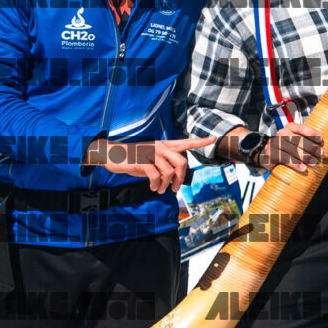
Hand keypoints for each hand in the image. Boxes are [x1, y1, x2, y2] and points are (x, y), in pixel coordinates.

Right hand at [95, 136, 209, 195]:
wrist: (114, 156)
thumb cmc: (136, 159)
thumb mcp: (152, 159)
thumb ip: (165, 165)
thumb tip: (176, 179)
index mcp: (165, 146)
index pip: (186, 142)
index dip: (200, 141)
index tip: (213, 138)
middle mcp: (161, 147)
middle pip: (181, 162)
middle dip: (181, 178)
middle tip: (175, 188)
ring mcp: (152, 153)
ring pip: (169, 172)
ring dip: (166, 185)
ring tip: (160, 190)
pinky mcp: (143, 161)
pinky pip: (156, 177)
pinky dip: (156, 185)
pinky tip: (153, 188)